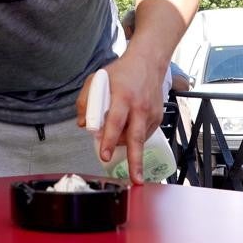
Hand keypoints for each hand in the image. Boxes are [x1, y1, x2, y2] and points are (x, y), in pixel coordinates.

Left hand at [76, 55, 163, 183]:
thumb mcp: (96, 80)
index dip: (108, 140)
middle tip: (135, 180)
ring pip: (138, 139)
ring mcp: (151, 113)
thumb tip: (83, 125)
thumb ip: (86, 102)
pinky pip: (144, 135)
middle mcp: (139, 107)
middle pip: (136, 138)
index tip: (103, 155)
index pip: (115, 122)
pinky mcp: (159, 117)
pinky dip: (133, 136)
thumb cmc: (120, 73)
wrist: (148, 62)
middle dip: (135, 161)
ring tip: (115, 137)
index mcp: (122, 96)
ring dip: (125, 145)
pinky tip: (128, 126)